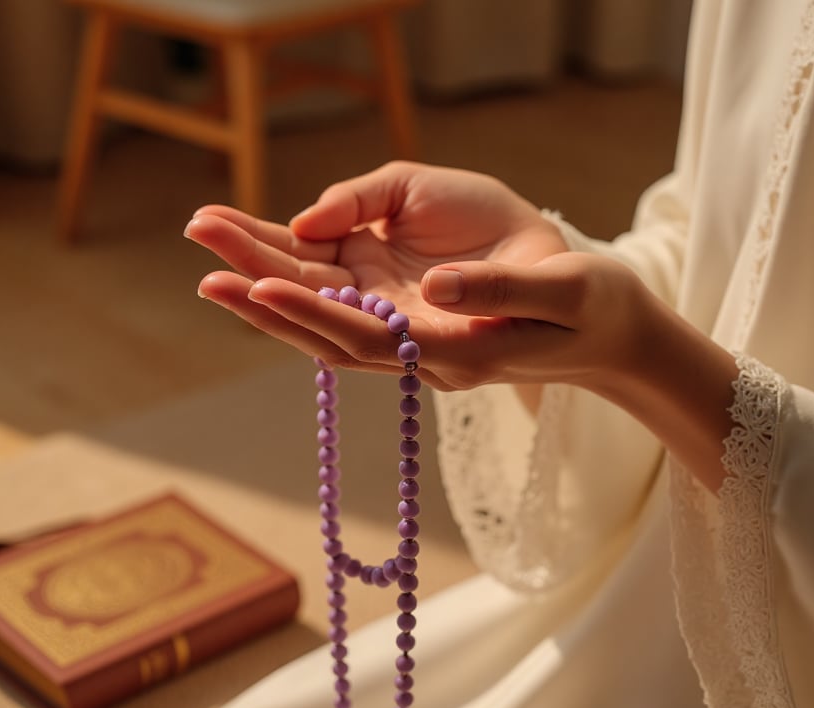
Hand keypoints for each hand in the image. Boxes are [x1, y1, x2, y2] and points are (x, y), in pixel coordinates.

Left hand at [188, 160, 738, 488]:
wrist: (609, 332)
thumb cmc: (594, 307)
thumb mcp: (565, 291)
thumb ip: (502, 293)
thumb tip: (435, 288)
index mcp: (455, 352)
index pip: (366, 337)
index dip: (310, 311)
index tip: (256, 279)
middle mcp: (421, 354)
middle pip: (327, 329)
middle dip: (264, 291)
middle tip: (203, 250)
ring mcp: (413, 341)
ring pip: (327, 320)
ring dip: (269, 285)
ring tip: (212, 248)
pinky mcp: (412, 322)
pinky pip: (345, 308)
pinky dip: (302, 285)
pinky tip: (265, 262)